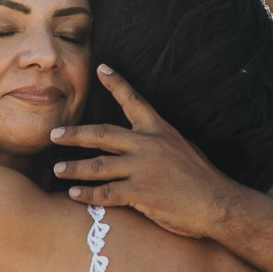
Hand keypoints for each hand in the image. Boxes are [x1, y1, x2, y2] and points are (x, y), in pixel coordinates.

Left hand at [51, 64, 246, 237]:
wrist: (218, 203)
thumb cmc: (202, 179)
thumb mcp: (182, 148)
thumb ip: (159, 143)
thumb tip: (143, 141)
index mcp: (160, 130)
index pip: (134, 101)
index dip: (116, 84)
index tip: (101, 68)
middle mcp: (149, 145)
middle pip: (102, 134)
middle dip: (75, 134)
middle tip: (54, 134)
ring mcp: (143, 169)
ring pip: (98, 165)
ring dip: (74, 168)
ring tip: (57, 170)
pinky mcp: (141, 193)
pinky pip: (106, 192)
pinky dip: (88, 195)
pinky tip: (73, 196)